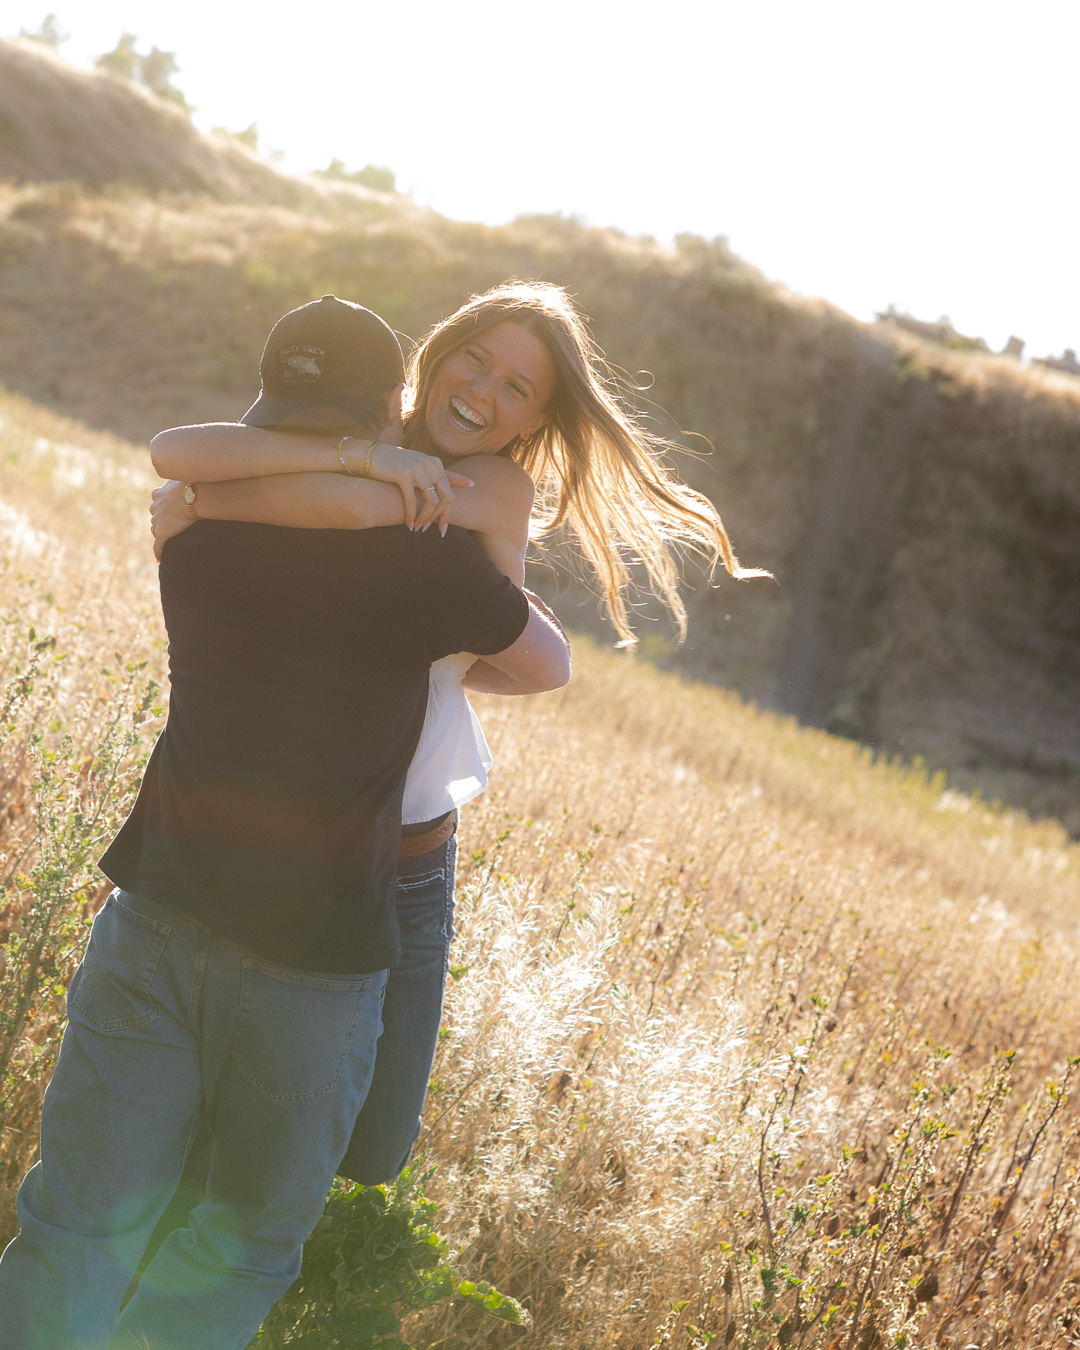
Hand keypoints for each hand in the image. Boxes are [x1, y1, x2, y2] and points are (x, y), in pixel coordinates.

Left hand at [150, 479, 193, 560]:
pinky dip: (158, 553)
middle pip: (155, 516)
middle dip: (161, 521)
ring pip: (156, 530)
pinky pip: (158, 546)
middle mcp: (154, 507)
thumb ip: (182, 477)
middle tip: (170, 526)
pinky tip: (159, 560)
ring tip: (167, 542)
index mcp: (158, 494)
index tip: (167, 509)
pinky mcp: (162, 533)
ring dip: (161, 534)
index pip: (157, 501)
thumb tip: (192, 470)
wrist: (194, 495)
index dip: (162, 506)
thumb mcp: (185, 476)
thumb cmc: (193, 484)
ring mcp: (157, 520)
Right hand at [346, 441, 472, 532]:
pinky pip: (412, 501)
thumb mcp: (421, 466)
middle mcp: (429, 463)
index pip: (449, 492)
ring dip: (425, 519)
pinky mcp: (403, 474)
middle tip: (431, 531)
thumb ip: (444, 475)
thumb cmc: (396, 464)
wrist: (369, 455)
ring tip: (418, 528)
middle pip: (445, 497)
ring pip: (430, 501)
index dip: (447, 513)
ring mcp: (417, 468)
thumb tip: (471, 483)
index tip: (443, 528)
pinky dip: (411, 515)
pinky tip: (408, 524)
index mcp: (435, 463)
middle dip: (439, 518)